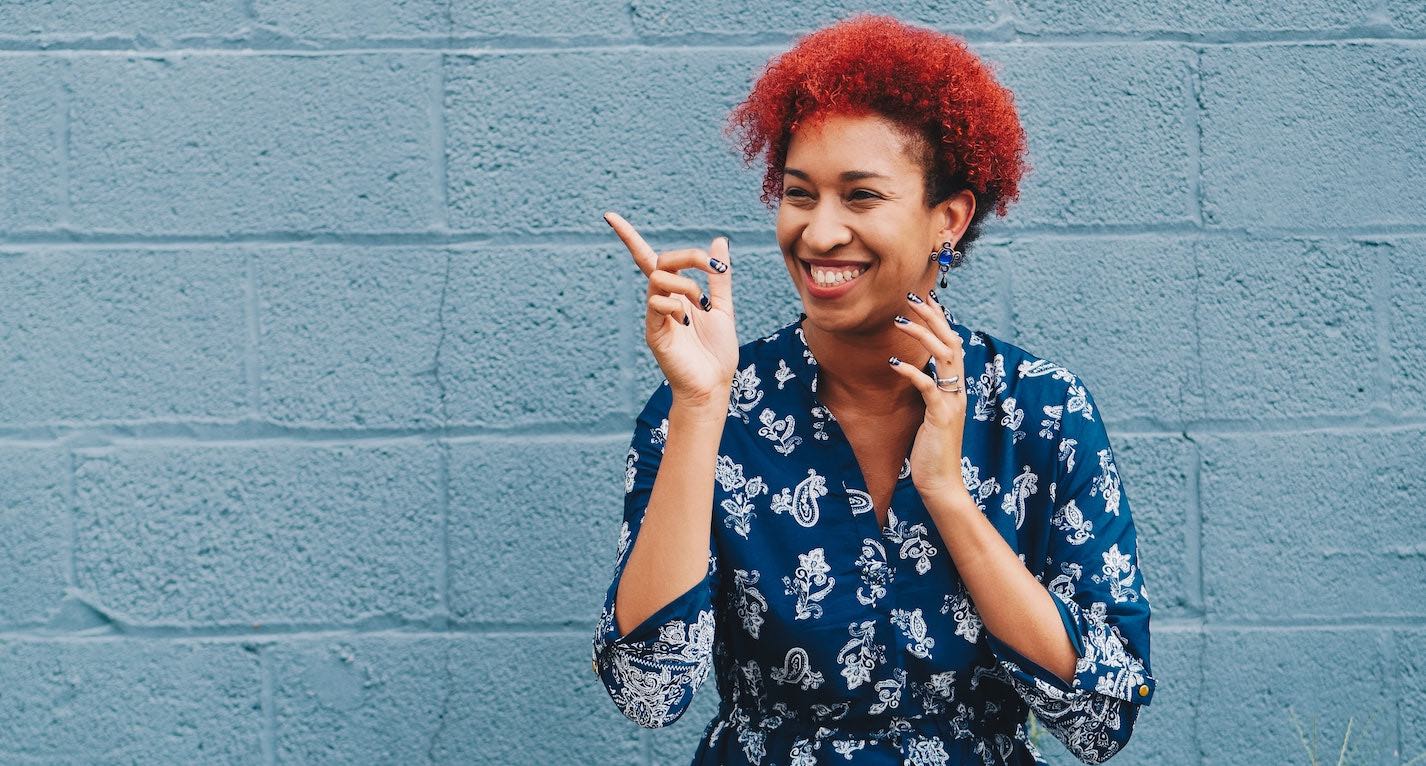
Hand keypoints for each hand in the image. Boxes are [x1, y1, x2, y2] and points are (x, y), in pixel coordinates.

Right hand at [605, 211, 737, 406]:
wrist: (714, 385)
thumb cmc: (717, 351)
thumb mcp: (723, 307)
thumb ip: (719, 276)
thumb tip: (719, 241)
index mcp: (676, 294)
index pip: (648, 259)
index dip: (629, 237)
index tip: (609, 215)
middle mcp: (661, 301)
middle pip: (659, 261)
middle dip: (688, 256)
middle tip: (713, 267)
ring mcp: (655, 316)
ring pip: (658, 278)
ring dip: (687, 284)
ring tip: (702, 306)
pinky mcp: (653, 332)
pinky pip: (656, 304)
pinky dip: (676, 305)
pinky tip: (687, 323)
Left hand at [888, 292, 975, 507]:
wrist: (941, 482)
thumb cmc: (931, 450)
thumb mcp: (930, 414)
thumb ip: (929, 391)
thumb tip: (916, 371)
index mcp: (956, 388)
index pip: (952, 343)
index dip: (940, 319)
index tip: (925, 298)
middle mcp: (959, 391)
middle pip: (951, 341)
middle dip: (932, 316)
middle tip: (911, 296)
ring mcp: (952, 402)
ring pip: (944, 357)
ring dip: (921, 335)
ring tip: (899, 320)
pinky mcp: (941, 416)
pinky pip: (929, 387)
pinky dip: (912, 372)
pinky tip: (894, 364)